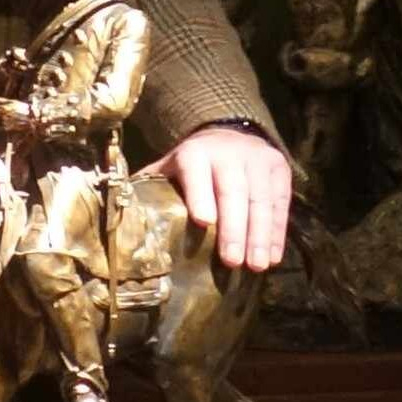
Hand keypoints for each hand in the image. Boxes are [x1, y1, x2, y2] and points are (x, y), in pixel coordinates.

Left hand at [151, 123, 288, 270]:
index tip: (203, 222)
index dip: (200, 195)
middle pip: (233, 190)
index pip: (196, 172)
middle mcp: (227, 152)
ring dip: (260, 236)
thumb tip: (120, 218)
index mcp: (193, 153)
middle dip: (234, 228)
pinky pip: (281, 202)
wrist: (228, 135)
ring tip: (257, 266)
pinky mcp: (278, 167)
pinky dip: (278, 232)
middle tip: (233, 261)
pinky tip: (273, 256)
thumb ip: (151, 188)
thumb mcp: (170, 168)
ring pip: (260, 198)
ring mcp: (256, 158)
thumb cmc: (193, 165)